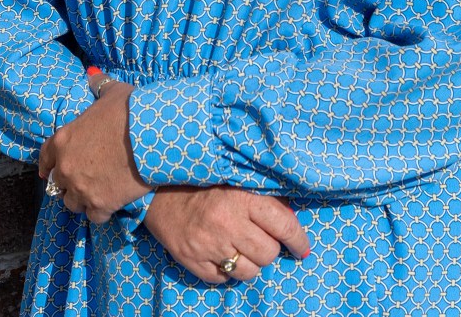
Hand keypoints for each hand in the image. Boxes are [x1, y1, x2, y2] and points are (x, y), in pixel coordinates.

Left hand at [38, 81, 149, 222]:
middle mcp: (66, 167)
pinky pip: (94, 217)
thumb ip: (98, 85)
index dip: (47, 164)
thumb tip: (92, 74)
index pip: (45, 157)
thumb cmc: (130, 111)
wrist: (150, 136)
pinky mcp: (100, 205)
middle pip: (58, 184)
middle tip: (84, 179)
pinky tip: (111, 204)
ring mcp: (81, 188)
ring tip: (96, 194)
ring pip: (72, 204)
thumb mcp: (111, 93)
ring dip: (82, 199)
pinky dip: (101, 212)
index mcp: (64, 139)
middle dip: (69, 182)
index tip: (49, 171)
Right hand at [143, 186, 310, 283]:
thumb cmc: (203, 184)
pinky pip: (224, 280)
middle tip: (258, 238)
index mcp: (241, 198)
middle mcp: (227, 222)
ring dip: (249, 263)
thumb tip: (292, 218)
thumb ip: (263, 197)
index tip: (302, 247)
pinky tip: (220, 253)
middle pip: (268, 253)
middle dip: (268, 248)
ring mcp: (209, 245)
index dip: (298, 239)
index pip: (283, 224)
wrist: (158, 193)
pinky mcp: (194, 262)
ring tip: (239, 247)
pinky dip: (226, 271)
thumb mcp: (235, 180)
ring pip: (250, 272)